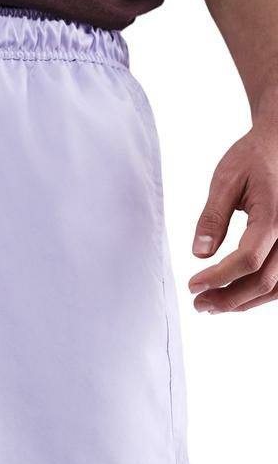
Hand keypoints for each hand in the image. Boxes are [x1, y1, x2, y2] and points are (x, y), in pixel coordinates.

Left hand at [189, 125, 277, 312]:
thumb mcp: (226, 180)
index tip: (193, 286)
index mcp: (273, 217)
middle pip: (265, 281)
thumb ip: (212, 218)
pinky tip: (237, 295)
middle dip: (229, 298)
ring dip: (245, 301)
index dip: (218, 278)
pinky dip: (261, 293)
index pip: (247, 260)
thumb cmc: (254, 158)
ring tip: (213, 306)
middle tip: (199, 305)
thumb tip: (199, 253)